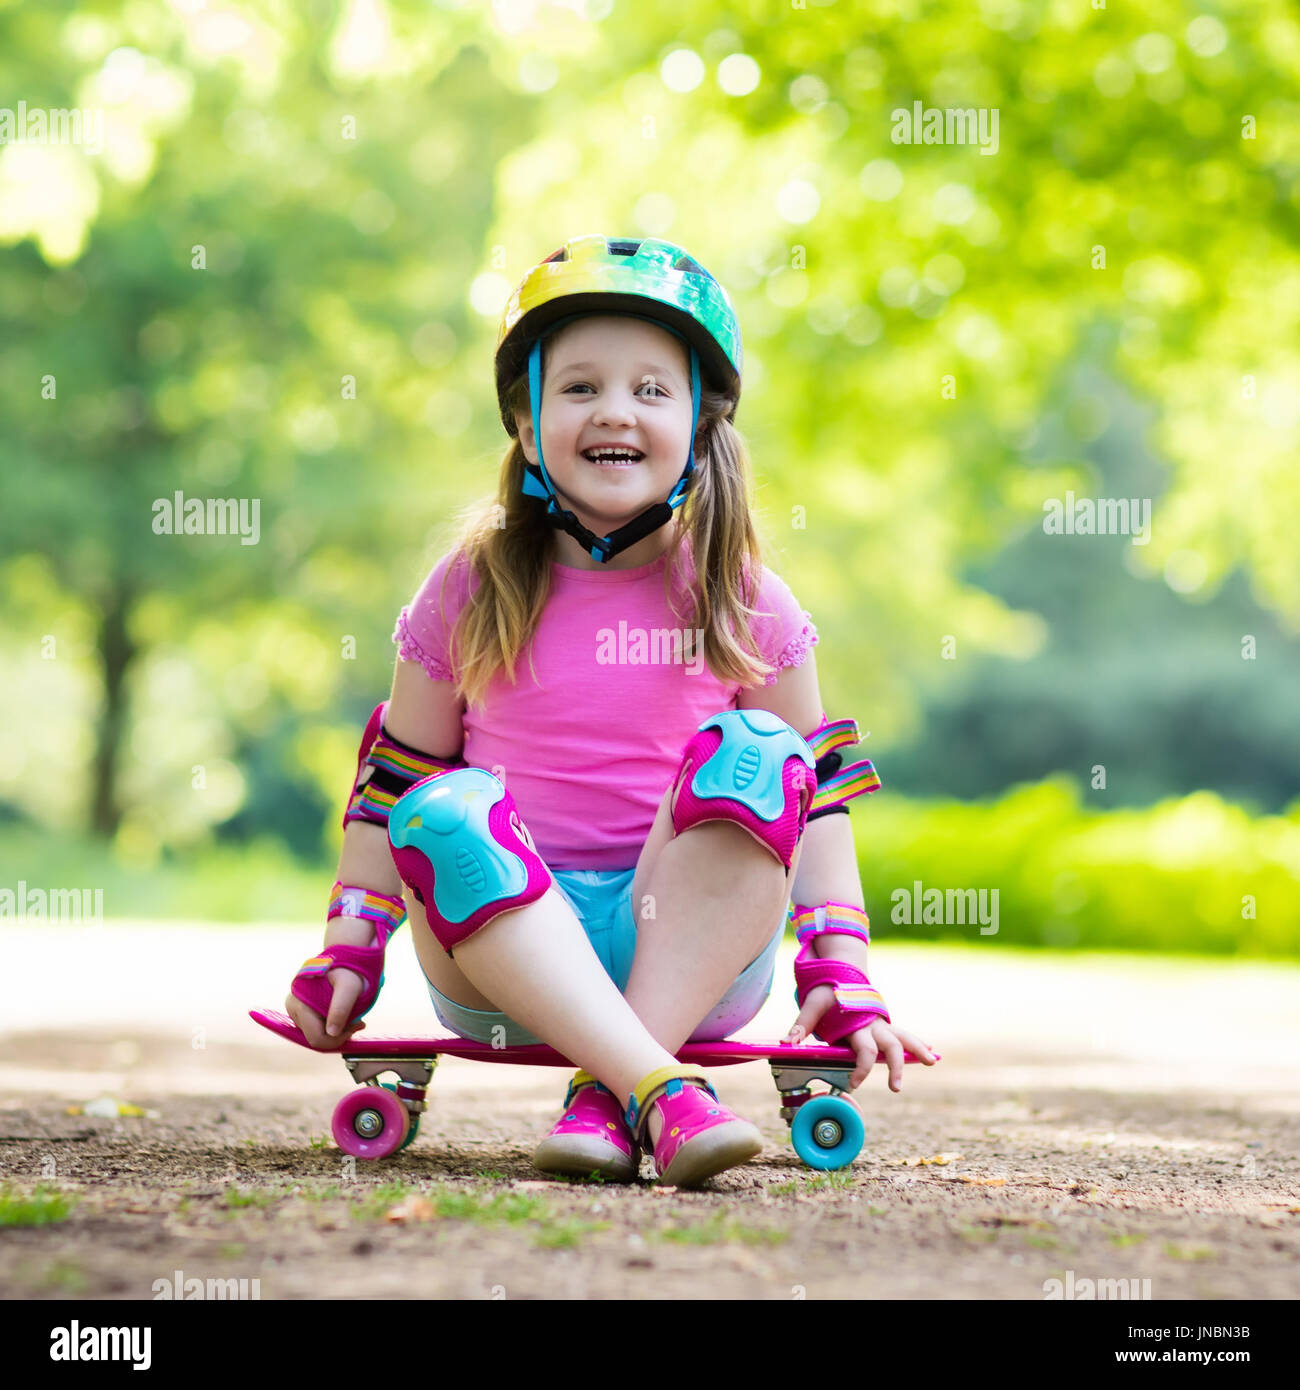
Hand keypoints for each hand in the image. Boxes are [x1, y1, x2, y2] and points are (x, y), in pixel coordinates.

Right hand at [284, 915, 373, 1050]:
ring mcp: (294, 1008)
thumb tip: (331, 1032)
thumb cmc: (348, 968)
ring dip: (335, 1030)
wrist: (343, 955)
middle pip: (315, 1038)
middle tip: (358, 1021)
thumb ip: (341, 1008)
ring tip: (352, 1014)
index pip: (317, 1039)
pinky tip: (343, 1013)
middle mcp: (292, 1007)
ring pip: (316, 1033)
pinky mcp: (300, 1008)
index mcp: (300, 1003)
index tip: (358, 1025)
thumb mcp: (350, 986)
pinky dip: (331, 1024)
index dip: (339, 1039)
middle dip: (338, 1034)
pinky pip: (316, 1026)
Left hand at [784, 984, 936, 1090]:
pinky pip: (903, 1034)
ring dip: (918, 1049)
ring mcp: (881, 1023)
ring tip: (933, 1061)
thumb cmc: (827, 989)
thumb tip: (787, 1043)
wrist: (841, 970)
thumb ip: (802, 1024)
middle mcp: (873, 1024)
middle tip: (896, 1088)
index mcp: (858, 1023)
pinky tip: (930, 1051)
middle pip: (891, 1046)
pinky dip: (916, 1043)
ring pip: (904, 1037)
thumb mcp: (813, 1003)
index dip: (861, 1069)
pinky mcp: (884, 1024)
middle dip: (896, 1067)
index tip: (853, 1084)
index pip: (865, 1050)